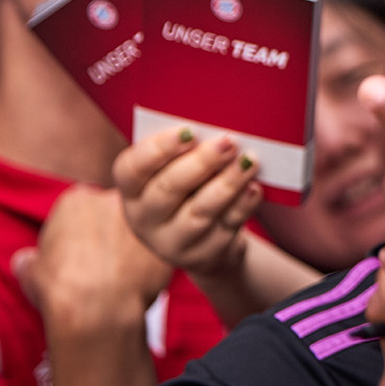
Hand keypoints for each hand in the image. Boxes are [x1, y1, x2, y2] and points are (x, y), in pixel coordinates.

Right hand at [19, 186, 172, 328]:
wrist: (96, 308)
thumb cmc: (60, 289)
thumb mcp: (32, 274)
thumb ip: (30, 261)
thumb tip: (25, 261)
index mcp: (76, 199)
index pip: (82, 207)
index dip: (81, 231)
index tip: (80, 251)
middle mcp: (110, 198)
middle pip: (113, 211)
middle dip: (111, 231)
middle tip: (106, 261)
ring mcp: (140, 217)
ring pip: (139, 226)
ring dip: (133, 244)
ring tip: (124, 272)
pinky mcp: (162, 237)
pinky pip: (158, 246)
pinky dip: (152, 260)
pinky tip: (142, 279)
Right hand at [113, 125, 260, 278]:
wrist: (203, 240)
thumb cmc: (187, 190)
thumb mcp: (174, 172)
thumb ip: (184, 153)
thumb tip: (215, 132)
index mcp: (131, 191)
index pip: (132, 169)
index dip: (159, 149)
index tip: (188, 131)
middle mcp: (145, 219)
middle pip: (169, 189)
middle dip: (201, 162)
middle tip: (227, 141)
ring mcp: (174, 241)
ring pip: (200, 211)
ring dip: (227, 183)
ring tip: (248, 161)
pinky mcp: (205, 254)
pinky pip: (226, 226)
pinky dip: (243, 205)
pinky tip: (253, 187)